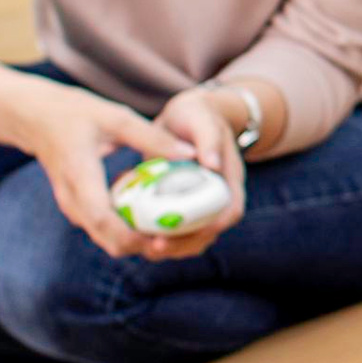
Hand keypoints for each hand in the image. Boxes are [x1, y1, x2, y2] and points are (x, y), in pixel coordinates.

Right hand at [22, 81, 191, 261]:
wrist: (35, 118)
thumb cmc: (75, 113)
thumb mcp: (116, 117)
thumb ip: (152, 137)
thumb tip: (191, 153)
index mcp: (80, 176)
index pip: (102, 219)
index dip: (132, 236)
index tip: (162, 237)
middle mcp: (73, 200)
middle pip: (108, 240)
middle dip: (143, 245)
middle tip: (178, 237)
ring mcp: (73, 208)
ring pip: (107, 240)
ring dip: (137, 242)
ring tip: (172, 231)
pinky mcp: (78, 209)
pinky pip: (104, 230)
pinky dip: (128, 232)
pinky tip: (152, 218)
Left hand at [138, 84, 254, 258]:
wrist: (188, 117)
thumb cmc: (198, 115)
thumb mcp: (203, 119)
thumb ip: (208, 139)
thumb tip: (211, 164)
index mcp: (229, 181)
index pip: (229, 212)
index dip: (212, 227)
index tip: (186, 234)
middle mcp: (216, 198)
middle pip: (207, 233)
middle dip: (182, 245)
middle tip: (153, 246)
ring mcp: (197, 206)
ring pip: (188, 238)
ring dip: (167, 247)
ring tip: (140, 247)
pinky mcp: (178, 208)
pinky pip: (170, 229)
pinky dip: (154, 234)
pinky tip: (132, 231)